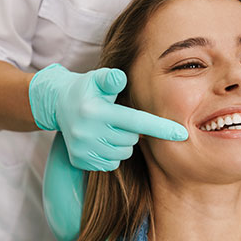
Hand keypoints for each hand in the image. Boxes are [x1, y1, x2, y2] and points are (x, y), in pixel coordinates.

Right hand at [29, 64, 187, 170]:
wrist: (57, 105)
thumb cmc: (87, 89)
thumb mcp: (97, 79)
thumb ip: (111, 78)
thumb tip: (120, 77)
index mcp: (96, 112)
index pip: (136, 122)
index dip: (161, 128)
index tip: (182, 134)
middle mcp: (88, 133)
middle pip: (131, 139)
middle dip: (131, 130)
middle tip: (118, 118)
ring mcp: (83, 150)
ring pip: (123, 153)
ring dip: (122, 142)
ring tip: (108, 128)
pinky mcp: (80, 161)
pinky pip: (111, 163)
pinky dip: (111, 153)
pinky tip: (101, 140)